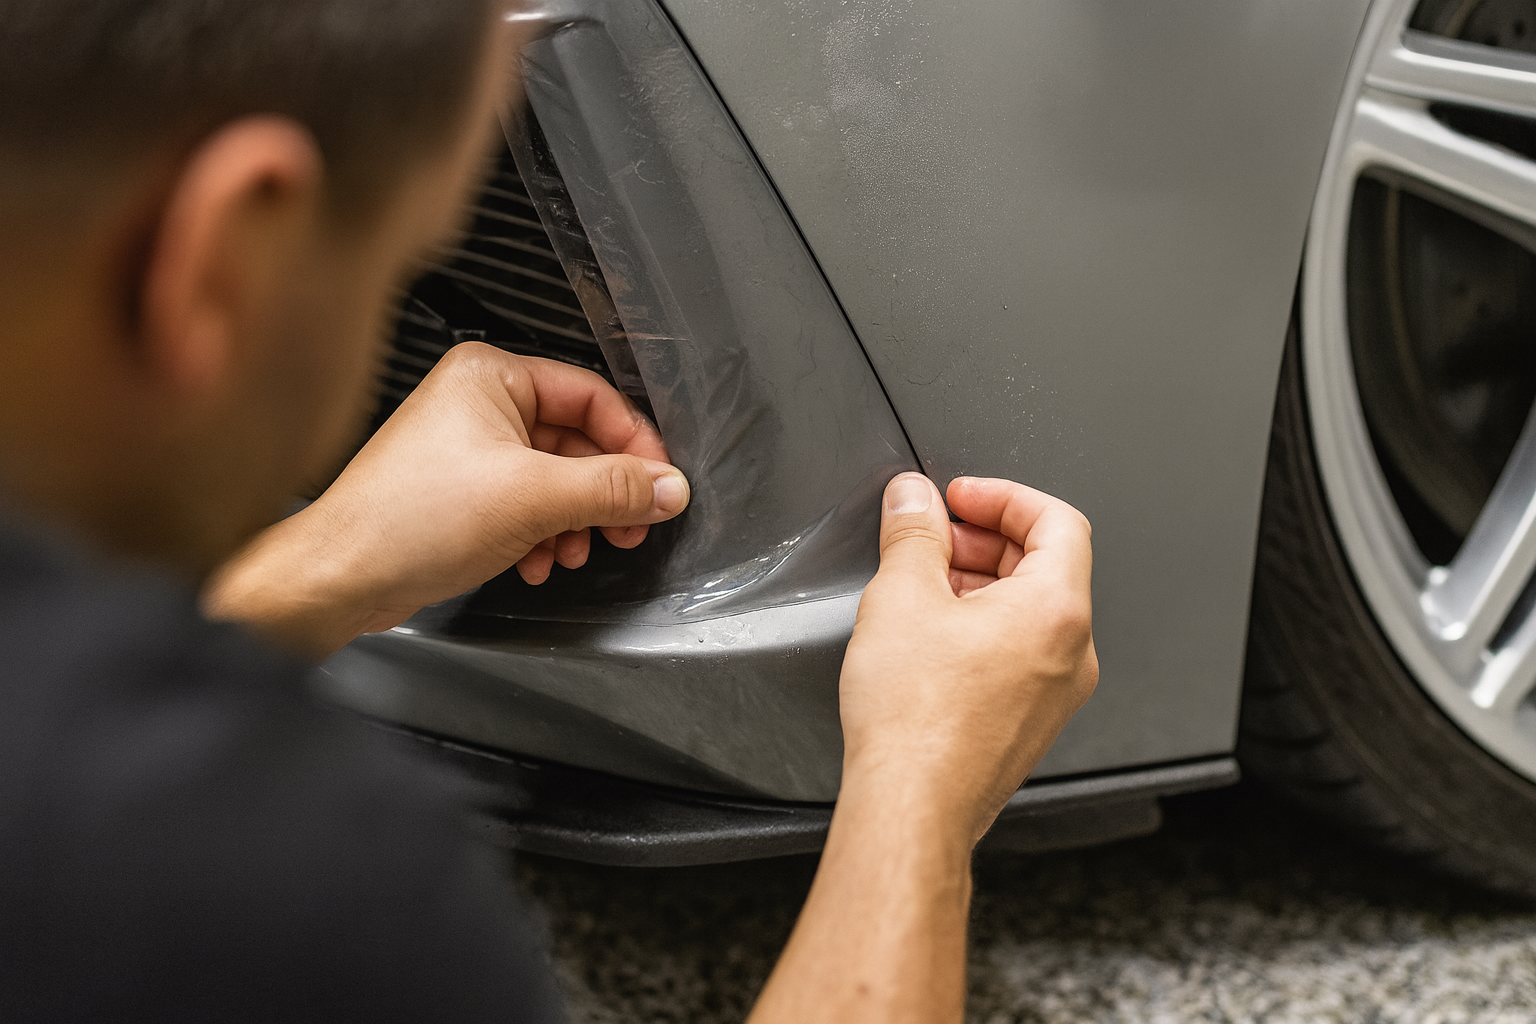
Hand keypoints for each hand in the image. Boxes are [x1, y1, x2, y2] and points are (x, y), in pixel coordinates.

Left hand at [203, 342, 688, 655]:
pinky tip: (539, 562)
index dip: (634, 444)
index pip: (594, 397)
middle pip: (578, 440)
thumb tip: (669, 487)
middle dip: (604, 493)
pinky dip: (544, 534)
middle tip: (629, 527)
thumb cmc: (406, 520)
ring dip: (575, 520)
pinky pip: (529, 504)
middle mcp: (480, 402)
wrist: (341, 576)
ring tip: (576, 551)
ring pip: (556, 478)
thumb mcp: (533, 498)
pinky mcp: (463, 491)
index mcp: (492, 374)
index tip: (659, 485)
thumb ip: (612, 490)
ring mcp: (470, 447)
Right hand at [838, 472, 1096, 846]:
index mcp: (1056, 611)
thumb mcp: (900, 596)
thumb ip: (911, 532)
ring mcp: (1055, 694)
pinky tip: (929, 637)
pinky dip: (981, 628)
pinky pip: (1018, 654)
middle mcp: (1072, 653)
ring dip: (980, 584)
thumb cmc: (916, 721)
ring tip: (921, 585)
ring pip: (1030, 612)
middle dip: (985, 540)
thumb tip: (913, 500)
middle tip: (933, 536)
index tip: (961, 498)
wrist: (912, 805)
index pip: (1057, 520)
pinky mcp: (1029, 723)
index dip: (1003, 496)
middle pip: (1046, 565)